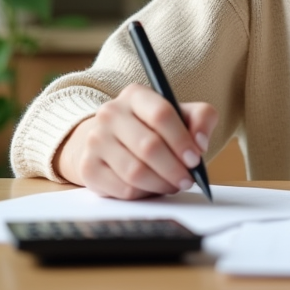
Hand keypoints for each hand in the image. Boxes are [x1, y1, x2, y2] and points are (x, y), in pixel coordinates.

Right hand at [54, 83, 218, 199]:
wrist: (108, 140)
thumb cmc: (152, 128)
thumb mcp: (179, 115)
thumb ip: (200, 118)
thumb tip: (200, 142)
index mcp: (135, 95)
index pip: (161, 113)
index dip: (181, 140)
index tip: (195, 158)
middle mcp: (110, 113)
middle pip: (148, 146)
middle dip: (174, 168)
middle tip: (188, 180)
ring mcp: (95, 140)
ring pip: (135, 172)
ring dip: (161, 184)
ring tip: (172, 185)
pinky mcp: (88, 167)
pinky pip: (123, 189)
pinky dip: (143, 194)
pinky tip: (150, 188)